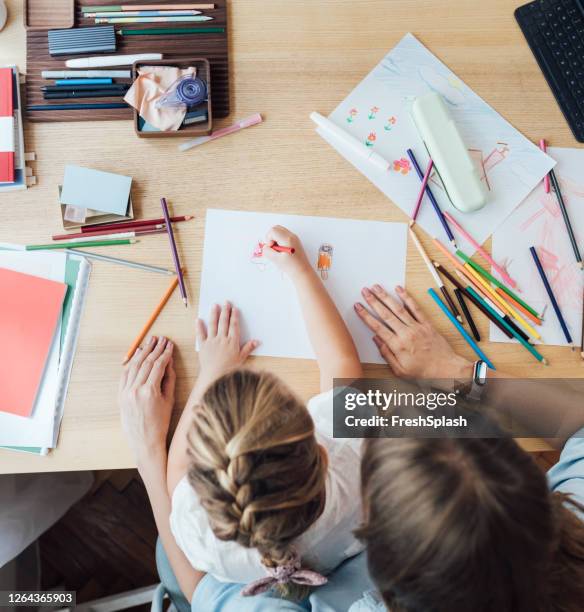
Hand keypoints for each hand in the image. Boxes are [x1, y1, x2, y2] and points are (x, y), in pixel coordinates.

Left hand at [118, 336, 175, 462]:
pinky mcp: (120, 395)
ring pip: (134, 366)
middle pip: (145, 362)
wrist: (144, 441)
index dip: (165, 353)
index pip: (158, 365)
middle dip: (154, 349)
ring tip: (150, 342)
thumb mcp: (169, 400)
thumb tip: (169, 362)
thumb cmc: (160, 423)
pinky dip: (131, 363)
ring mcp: (125, 392)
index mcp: (149, 391)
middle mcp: (135, 390)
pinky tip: (137, 355)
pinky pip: (125, 374)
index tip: (170, 345)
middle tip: (160, 338)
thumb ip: (169, 379)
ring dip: (142, 352)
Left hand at [196, 302, 258, 386]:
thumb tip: (257, 341)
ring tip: (214, 305)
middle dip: (225, 311)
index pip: (234, 326)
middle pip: (223, 322)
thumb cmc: (229, 369)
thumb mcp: (241, 358)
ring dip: (214, 314)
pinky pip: (200, 334)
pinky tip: (198, 319)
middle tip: (226, 302)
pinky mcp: (203, 346)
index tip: (234, 308)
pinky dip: (199, 326)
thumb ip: (248, 348)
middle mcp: (222, 339)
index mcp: (232, 342)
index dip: (234, 316)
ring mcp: (211, 341)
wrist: (215, 376)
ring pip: (213, 325)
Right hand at [262, 225, 310, 279]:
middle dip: (271, 237)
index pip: (273, 230)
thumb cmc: (291, 267)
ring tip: (278, 251)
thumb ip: (267, 251)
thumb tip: (265, 247)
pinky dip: (280, 241)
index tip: (272, 248)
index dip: (268, 239)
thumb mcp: (276, 260)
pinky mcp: (295, 242)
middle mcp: (292, 236)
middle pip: (276, 228)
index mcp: (287, 239)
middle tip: (273, 248)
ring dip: (275, 239)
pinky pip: (284, 236)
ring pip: (280, 232)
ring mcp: (294, 238)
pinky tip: (282, 251)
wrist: (303, 272)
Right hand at [355, 285, 472, 379]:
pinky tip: (399, 289)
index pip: (377, 327)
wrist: (446, 369)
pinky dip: (406, 297)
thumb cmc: (423, 373)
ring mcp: (416, 327)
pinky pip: (415, 308)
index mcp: (397, 346)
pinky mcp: (426, 324)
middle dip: (373, 301)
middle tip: (364, 291)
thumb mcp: (400, 371)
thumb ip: (386, 354)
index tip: (358, 307)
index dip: (365, 315)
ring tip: (376, 287)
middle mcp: (406, 333)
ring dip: (386, 296)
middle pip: (386, 314)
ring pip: (398, 308)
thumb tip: (376, 340)